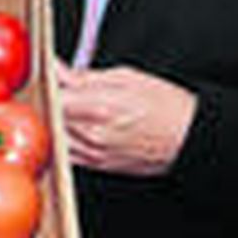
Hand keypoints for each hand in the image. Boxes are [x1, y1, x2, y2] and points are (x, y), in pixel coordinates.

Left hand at [54, 61, 196, 176]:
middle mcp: (92, 133)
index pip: (52, 95)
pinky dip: (63, 139)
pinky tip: (72, 127)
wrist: (191, 138)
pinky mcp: (97, 166)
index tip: (48, 76)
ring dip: (53, 121)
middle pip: (48, 116)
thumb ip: (84, 76)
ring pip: (53, 136)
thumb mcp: (126, 77)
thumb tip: (60, 70)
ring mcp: (93, 153)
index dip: (46, 83)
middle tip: (56, 88)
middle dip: (48, 100)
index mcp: (98, 107)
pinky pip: (65, 153)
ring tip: (67, 107)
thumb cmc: (168, 107)